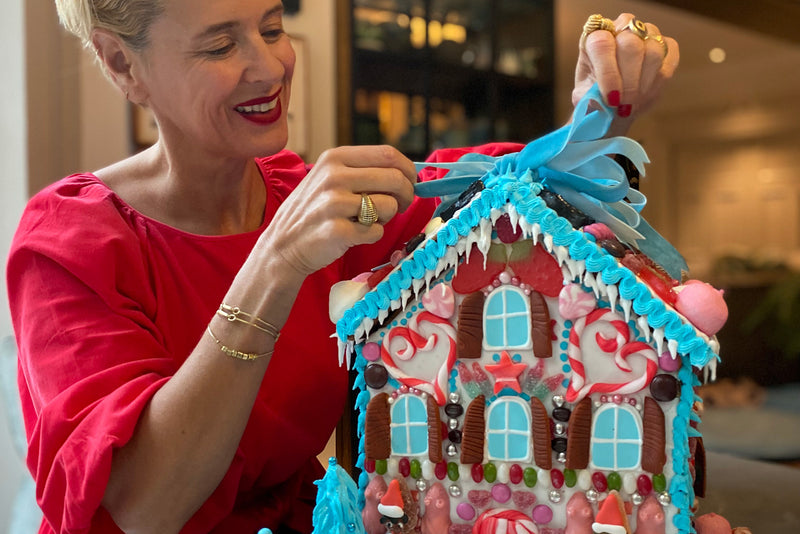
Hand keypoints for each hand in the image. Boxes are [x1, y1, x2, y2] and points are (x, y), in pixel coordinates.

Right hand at [263, 145, 416, 276]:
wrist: (283, 244)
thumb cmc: (315, 211)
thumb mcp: (330, 178)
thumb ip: (363, 171)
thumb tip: (408, 174)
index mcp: (335, 157)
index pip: (388, 154)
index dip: (408, 170)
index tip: (410, 183)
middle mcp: (334, 176)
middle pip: (395, 179)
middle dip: (406, 195)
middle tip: (399, 206)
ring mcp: (334, 203)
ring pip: (389, 206)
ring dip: (387, 218)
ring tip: (367, 220)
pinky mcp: (337, 230)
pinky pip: (376, 232)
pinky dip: (372, 236)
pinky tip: (354, 234)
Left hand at [573, 13, 678, 133]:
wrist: (614, 101)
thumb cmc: (596, 96)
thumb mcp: (586, 101)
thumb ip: (590, 100)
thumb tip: (602, 103)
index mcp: (594, 37)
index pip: (602, 44)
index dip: (608, 73)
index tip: (612, 99)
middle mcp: (621, 28)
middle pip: (631, 45)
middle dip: (629, 81)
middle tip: (625, 104)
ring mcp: (646, 32)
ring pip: (653, 51)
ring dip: (644, 83)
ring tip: (633, 102)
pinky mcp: (666, 43)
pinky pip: (669, 59)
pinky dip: (658, 83)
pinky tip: (645, 95)